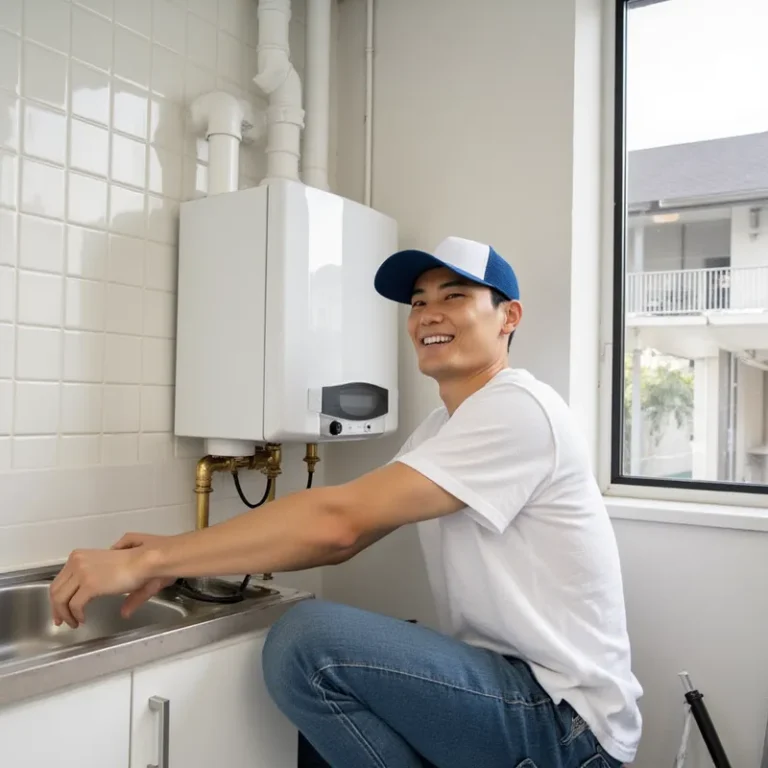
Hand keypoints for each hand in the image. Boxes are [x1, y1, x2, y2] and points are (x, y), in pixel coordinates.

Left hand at [50, 534, 171, 628]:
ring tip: (73, 623)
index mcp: (81, 555)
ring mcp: (82, 572)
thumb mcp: (122, 572)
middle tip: (62, 621)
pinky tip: (83, 619)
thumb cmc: (142, 562)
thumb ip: (115, 587)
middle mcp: (77, 561)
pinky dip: (76, 615)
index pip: (61, 579)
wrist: (150, 560)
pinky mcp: (89, 584)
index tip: (62, 608)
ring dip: (64, 614)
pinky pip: (74, 605)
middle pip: (56, 589)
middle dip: (57, 608)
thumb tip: (124, 612)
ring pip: (60, 598)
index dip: (59, 596)